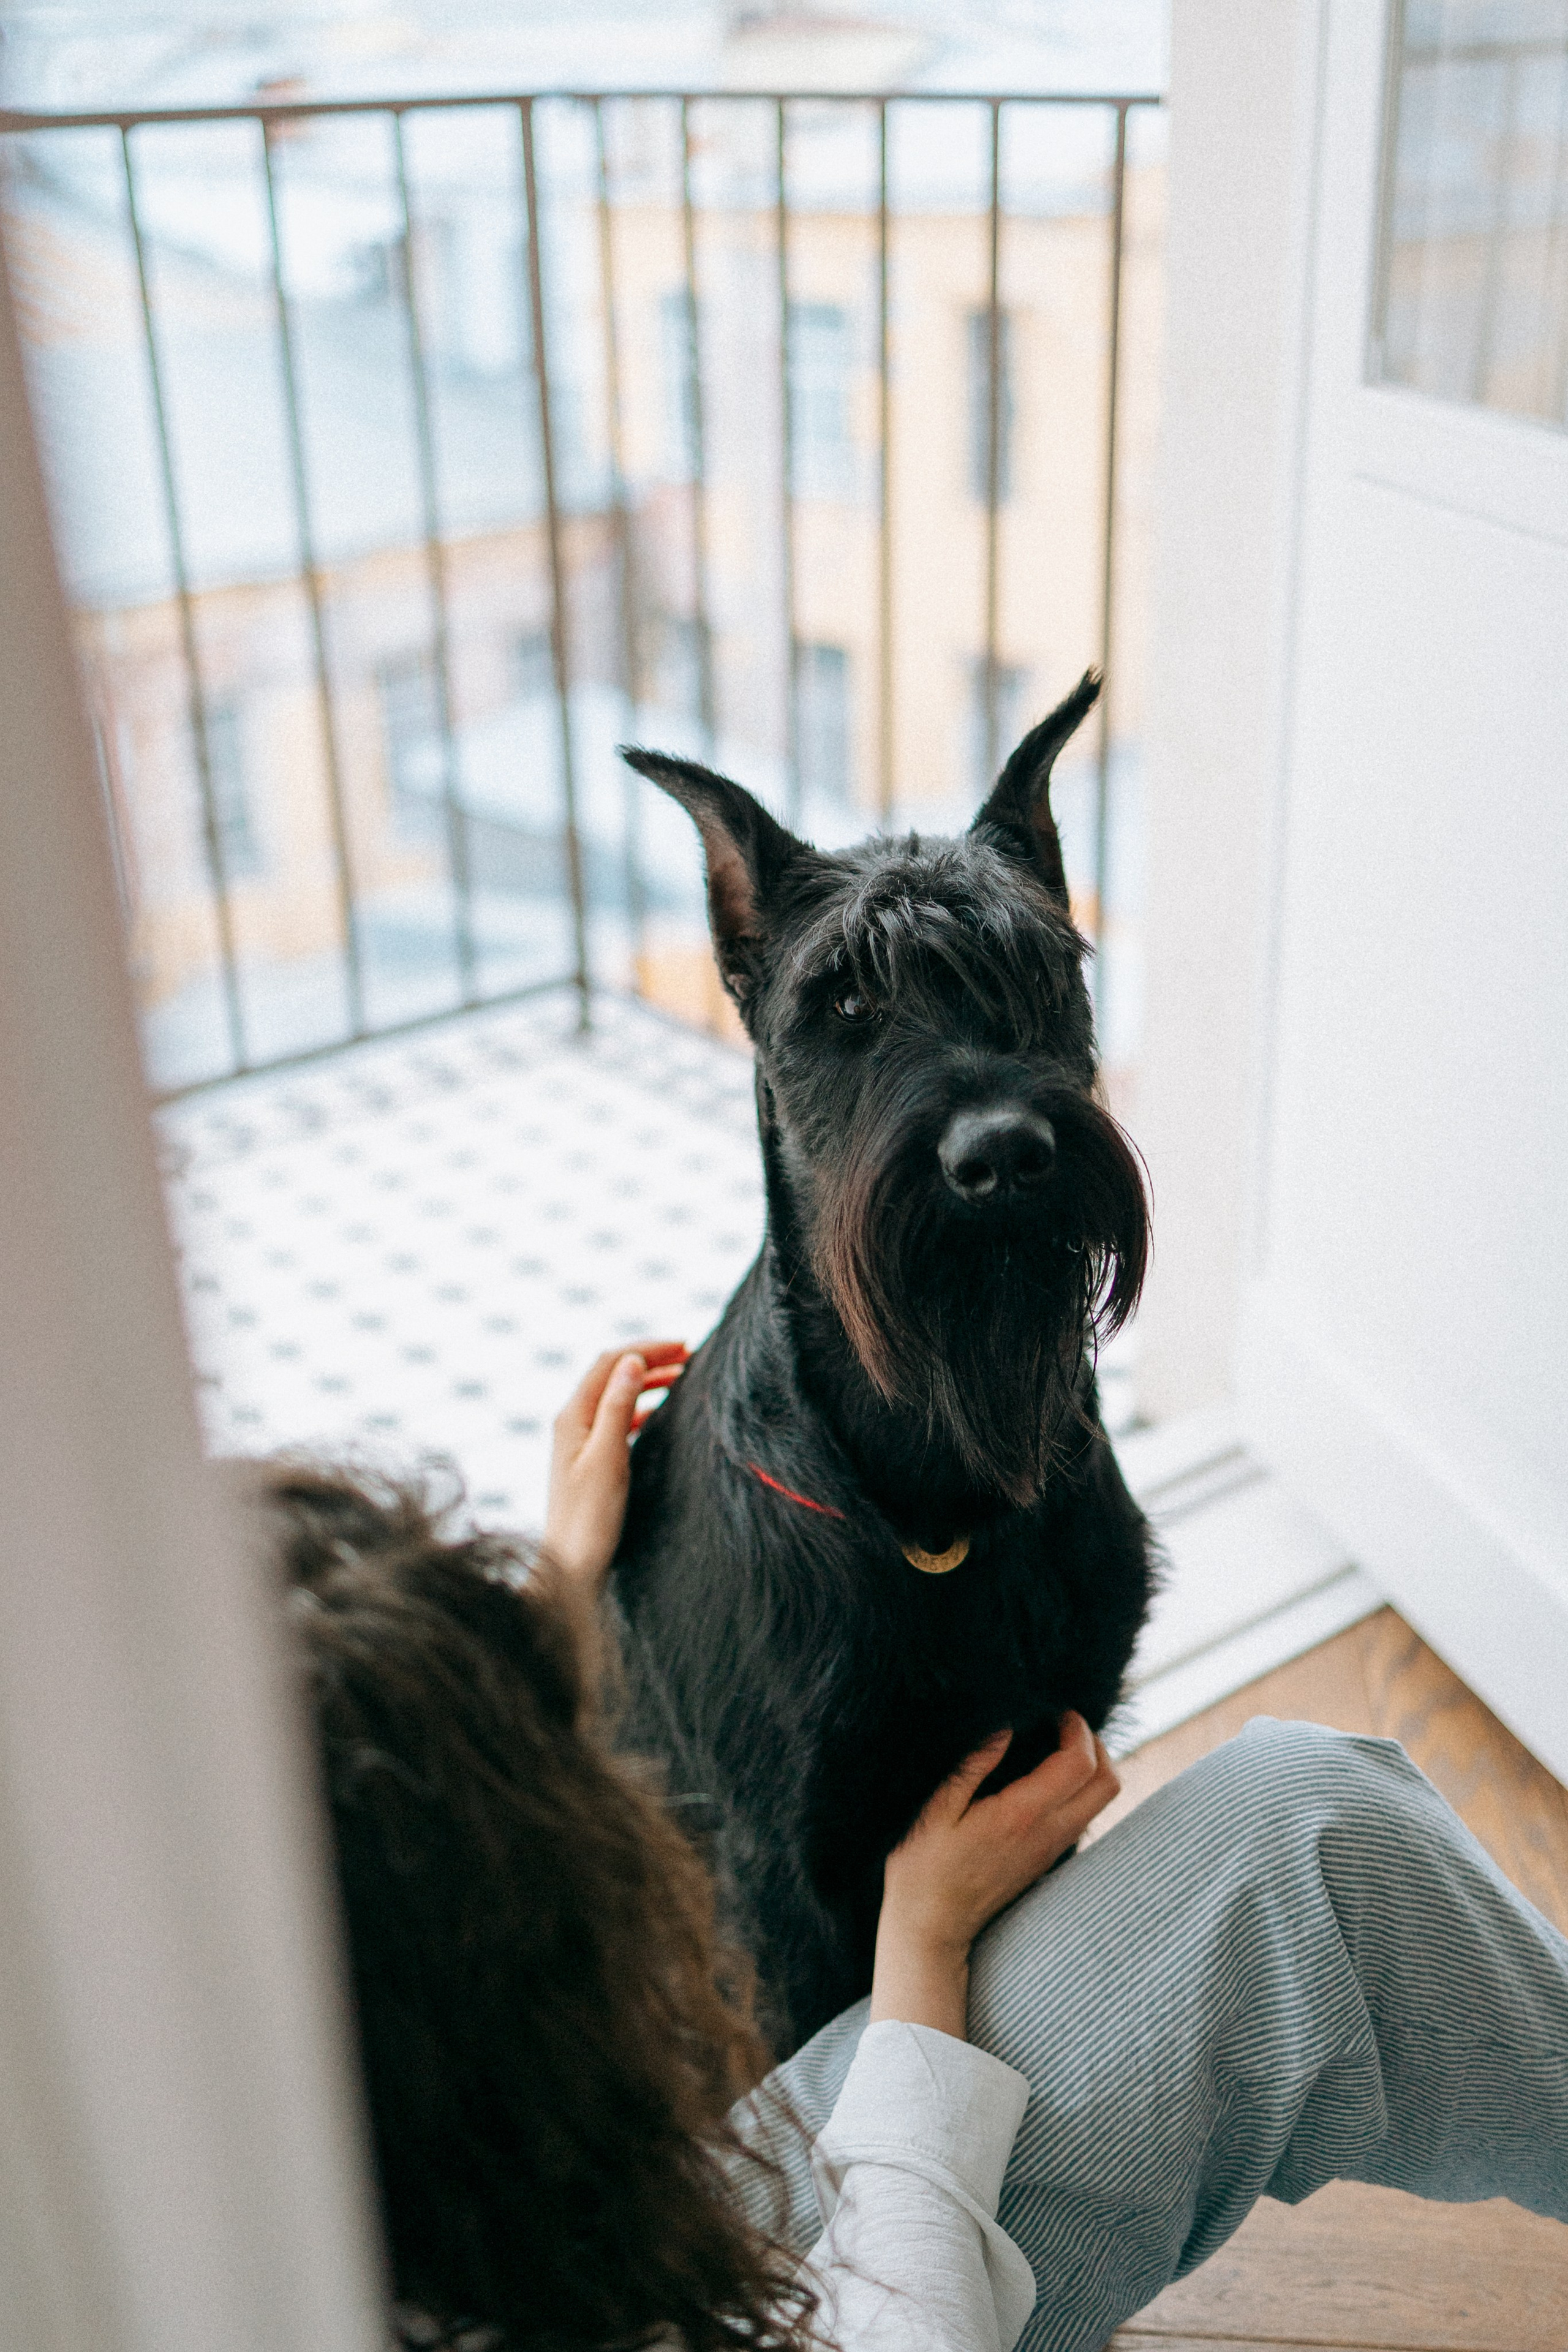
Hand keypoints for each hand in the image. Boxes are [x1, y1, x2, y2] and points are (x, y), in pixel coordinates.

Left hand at [543, 1341, 687, 1589]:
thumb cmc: (589, 1519)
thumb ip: (618, 1408)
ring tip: (681, 1377)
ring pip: (616, 1396)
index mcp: (572, 1417)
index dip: (645, 1349)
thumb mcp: (608, 1459)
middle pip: (611, 1375)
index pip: (609, 1363)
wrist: (570, 1567)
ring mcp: (579, 1442)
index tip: (683, 1346)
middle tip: (690, 1356)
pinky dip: (641, 1406)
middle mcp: (572, 1423)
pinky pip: (617, 1419)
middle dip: (649, 1360)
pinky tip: (659, 1411)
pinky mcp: (589, 1460)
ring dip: (646, 1381)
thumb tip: (631, 1361)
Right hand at [870, 1713, 1119, 2040]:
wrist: (932, 1929)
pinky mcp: (1047, 1859)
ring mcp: (1052, 1850)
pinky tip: (1043, 1775)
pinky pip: (1082, 1816)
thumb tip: (1003, 1727)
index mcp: (1021, 1816)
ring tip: (1054, 1743)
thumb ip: (971, 1765)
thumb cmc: (923, 1869)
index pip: (1080, 1764)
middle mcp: (1048, 1834)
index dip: (1077, 1728)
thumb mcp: (935, 1811)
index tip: (1055, 1710)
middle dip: (1096, 1744)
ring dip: (1091, 1766)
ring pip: (1100, 1802)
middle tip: (1064, 1724)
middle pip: (1108, 1784)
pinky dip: (1079, 1788)